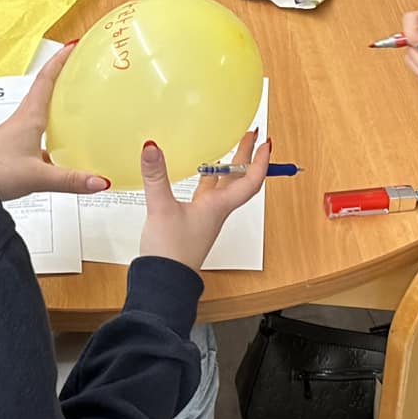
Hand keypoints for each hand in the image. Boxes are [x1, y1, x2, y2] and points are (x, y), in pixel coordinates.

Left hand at [0, 45, 109, 199]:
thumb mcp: (37, 177)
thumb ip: (70, 180)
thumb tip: (101, 182)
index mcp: (30, 117)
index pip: (46, 80)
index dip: (60, 61)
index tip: (73, 46)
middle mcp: (24, 119)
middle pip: (44, 89)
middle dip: (61, 74)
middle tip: (79, 65)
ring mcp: (19, 132)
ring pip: (42, 110)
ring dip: (57, 99)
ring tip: (76, 98)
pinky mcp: (16, 146)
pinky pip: (40, 131)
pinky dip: (54, 129)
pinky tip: (65, 145)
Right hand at [137, 131, 268, 272]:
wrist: (164, 282)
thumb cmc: (171, 254)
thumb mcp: (161, 209)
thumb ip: (156, 177)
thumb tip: (152, 148)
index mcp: (218, 206)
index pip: (249, 181)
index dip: (259, 161)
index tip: (265, 142)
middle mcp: (216, 210)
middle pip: (238, 179)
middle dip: (245, 156)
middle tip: (250, 135)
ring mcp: (205, 217)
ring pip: (222, 187)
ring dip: (228, 167)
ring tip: (228, 148)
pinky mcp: (191, 222)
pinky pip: (206, 195)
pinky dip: (207, 179)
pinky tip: (199, 173)